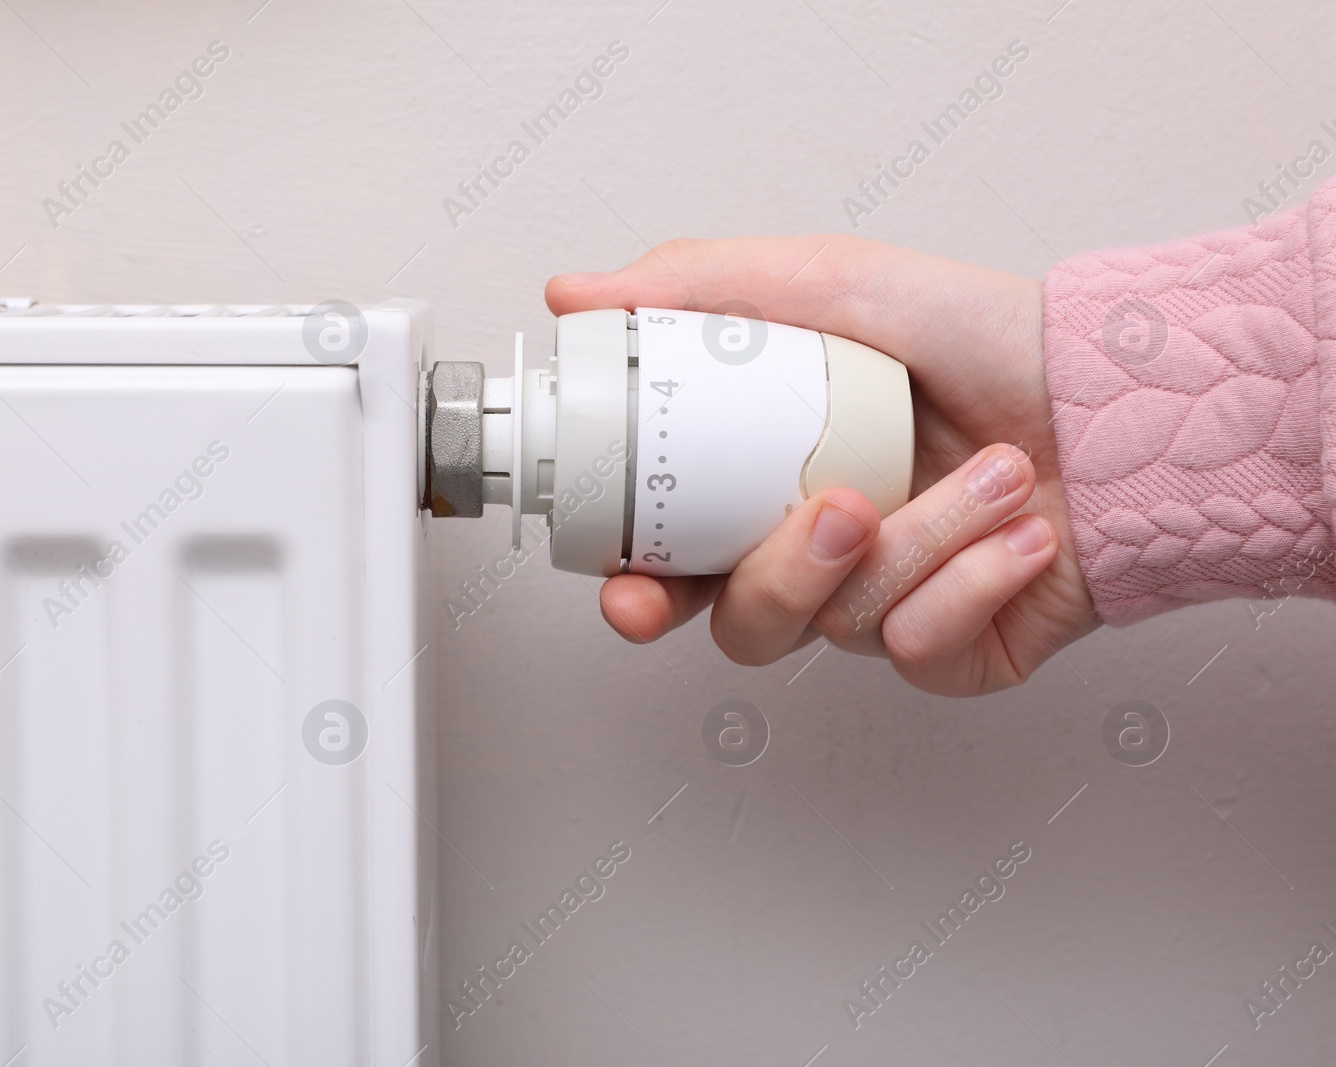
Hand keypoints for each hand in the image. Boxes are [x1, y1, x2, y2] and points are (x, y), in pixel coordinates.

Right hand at [546, 235, 1097, 695]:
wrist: (1123, 395)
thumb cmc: (987, 338)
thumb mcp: (836, 282)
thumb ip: (701, 287)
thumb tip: (577, 295)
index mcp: (772, 486)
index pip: (676, 562)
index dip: (640, 588)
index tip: (631, 589)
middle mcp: (823, 557)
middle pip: (745, 624)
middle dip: (783, 579)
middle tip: (839, 511)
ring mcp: (888, 610)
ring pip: (842, 626)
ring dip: (922, 543)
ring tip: (990, 474)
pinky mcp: (957, 655)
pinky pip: (924, 650)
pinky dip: (974, 582)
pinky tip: (1020, 534)